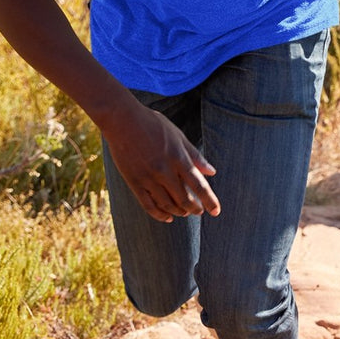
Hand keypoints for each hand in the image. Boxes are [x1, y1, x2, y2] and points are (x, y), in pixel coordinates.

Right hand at [104, 100, 219, 222]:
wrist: (123, 121)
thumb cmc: (154, 125)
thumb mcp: (178, 136)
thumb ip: (195, 156)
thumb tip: (212, 172)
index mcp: (178, 158)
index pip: (199, 185)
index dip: (209, 200)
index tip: (216, 211)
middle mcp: (164, 170)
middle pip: (184, 198)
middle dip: (194, 208)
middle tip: (199, 212)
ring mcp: (148, 178)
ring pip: (167, 204)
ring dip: (179, 212)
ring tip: (185, 213)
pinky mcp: (134, 182)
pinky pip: (148, 205)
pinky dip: (159, 214)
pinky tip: (167, 217)